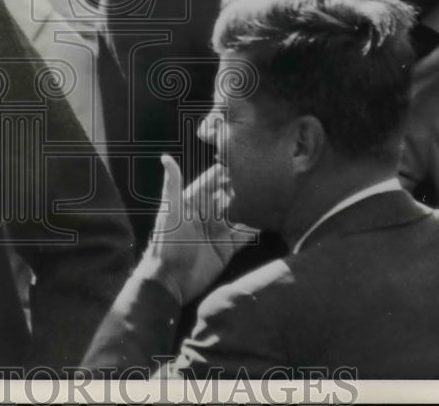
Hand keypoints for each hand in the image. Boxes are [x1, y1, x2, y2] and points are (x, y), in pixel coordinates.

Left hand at [142, 154, 256, 304]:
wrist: (169, 282)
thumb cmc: (166, 243)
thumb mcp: (170, 211)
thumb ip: (172, 184)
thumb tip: (165, 156)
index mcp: (194, 202)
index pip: (213, 181)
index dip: (227, 170)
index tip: (244, 157)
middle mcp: (208, 214)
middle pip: (230, 196)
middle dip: (245, 187)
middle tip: (266, 175)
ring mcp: (218, 232)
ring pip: (240, 215)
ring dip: (254, 207)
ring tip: (273, 195)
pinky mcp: (227, 249)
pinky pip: (245, 236)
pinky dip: (257, 229)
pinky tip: (271, 221)